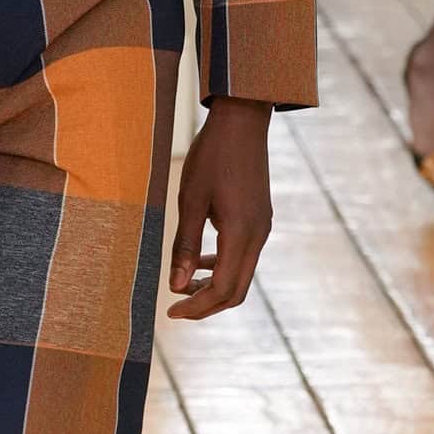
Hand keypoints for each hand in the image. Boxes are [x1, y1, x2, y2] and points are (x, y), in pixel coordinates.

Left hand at [166, 96, 272, 320]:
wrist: (242, 121)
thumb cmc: (212, 156)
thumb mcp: (190, 200)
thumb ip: (185, 245)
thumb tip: (177, 286)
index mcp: (241, 233)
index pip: (223, 288)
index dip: (197, 307)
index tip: (171, 312)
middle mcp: (258, 235)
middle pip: (237, 290)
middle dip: (207, 305)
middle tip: (177, 308)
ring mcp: (262, 227)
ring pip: (241, 275)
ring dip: (214, 286)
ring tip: (184, 286)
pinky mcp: (260, 218)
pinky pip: (243, 256)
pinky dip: (222, 267)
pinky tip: (200, 262)